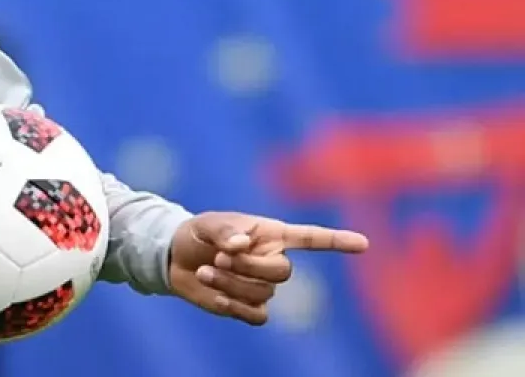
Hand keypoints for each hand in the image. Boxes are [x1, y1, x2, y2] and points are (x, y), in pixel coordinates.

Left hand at [168, 211, 368, 325]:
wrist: (176, 258)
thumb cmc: (199, 234)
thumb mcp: (208, 224)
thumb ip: (225, 231)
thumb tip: (241, 245)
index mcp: (271, 235)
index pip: (311, 238)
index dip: (337, 241)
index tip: (364, 244)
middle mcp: (273, 260)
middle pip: (282, 273)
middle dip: (249, 267)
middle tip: (220, 258)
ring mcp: (262, 286)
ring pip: (264, 294)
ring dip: (231, 283)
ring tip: (206, 270)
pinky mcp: (248, 307)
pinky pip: (257, 316)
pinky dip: (234, 307)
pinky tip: (215, 295)